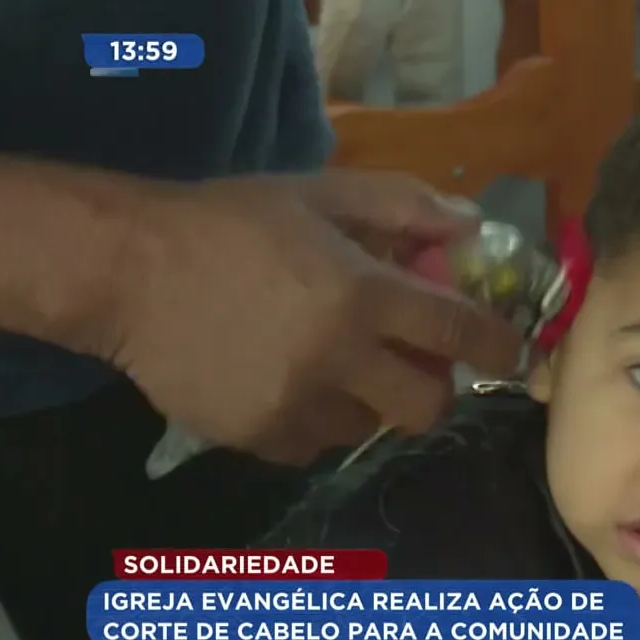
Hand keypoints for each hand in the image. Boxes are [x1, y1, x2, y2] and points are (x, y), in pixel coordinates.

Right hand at [106, 170, 522, 464]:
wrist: (127, 270)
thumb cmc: (228, 222)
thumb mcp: (319, 194)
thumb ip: (402, 207)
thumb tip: (469, 225)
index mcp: (361, 294)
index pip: (458, 331)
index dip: (498, 346)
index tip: (512, 353)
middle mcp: (338, 358)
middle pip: (426, 405)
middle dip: (432, 388)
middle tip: (413, 365)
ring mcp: (296, 404)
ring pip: (367, 428)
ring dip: (366, 402)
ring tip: (331, 366)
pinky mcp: (257, 436)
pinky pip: (312, 445)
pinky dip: (314, 421)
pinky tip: (286, 384)